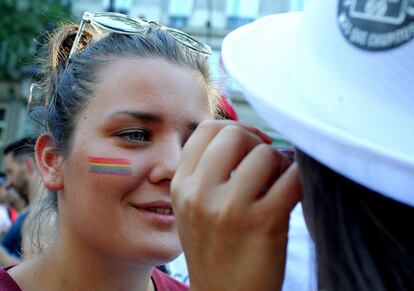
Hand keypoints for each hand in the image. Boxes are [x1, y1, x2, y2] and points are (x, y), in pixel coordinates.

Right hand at [171, 120, 301, 290]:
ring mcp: (229, 209)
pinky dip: (299, 177)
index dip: (234, 128)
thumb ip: (205, 172)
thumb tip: (242, 135)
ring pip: (265, 154)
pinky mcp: (263, 223)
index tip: (250, 143)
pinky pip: (292, 177)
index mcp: (181, 186)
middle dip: (257, 141)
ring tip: (278, 184)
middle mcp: (200, 194)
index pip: (206, 130)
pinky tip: (293, 191)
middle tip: (267, 161)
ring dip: (279, 164)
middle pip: (234, 134)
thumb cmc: (214, 250)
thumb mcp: (193, 208)